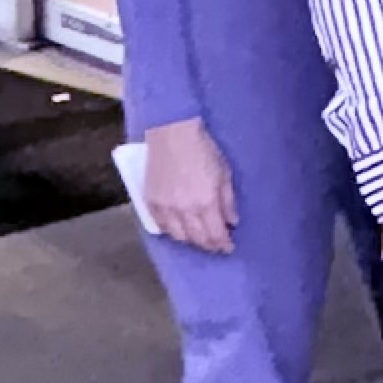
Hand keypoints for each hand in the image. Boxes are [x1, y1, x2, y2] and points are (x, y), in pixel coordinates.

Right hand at [142, 117, 236, 256]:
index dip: (223, 244)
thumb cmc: (203, 150)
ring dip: (191, 240)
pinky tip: (179, 229)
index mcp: (206, 203)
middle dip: (209, 245)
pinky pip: (160, 226)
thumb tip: (232, 221)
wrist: (172, 134)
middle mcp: (184, 210)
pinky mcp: (150, 201)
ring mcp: (165, 207)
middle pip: (197, 239)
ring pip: (178, 236)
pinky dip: (171, 231)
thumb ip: (228, 201)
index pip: (215, 235)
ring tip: (199, 238)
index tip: (229, 248)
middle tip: (216, 245)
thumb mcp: (224, 173)